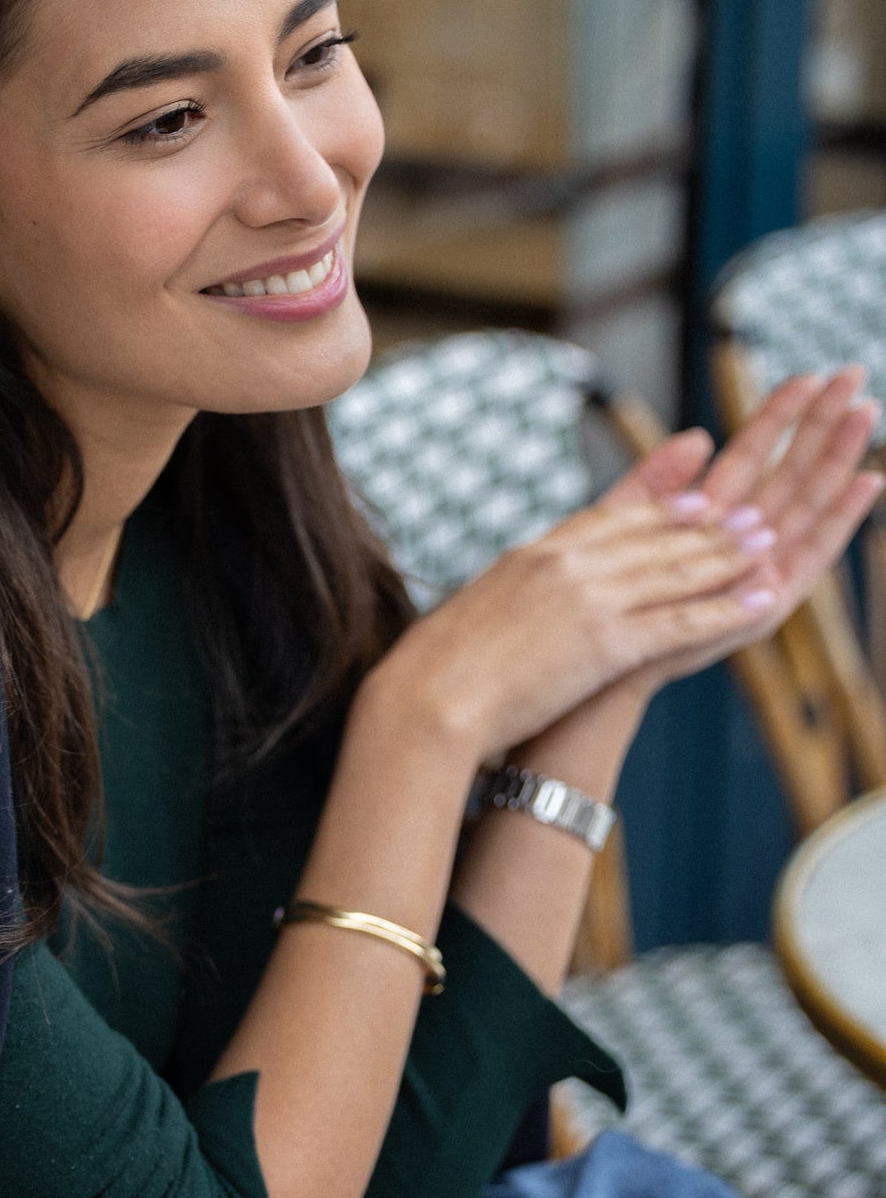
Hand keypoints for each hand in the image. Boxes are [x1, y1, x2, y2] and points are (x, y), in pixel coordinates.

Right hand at [367, 487, 778, 759]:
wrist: (429, 700)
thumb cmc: (438, 669)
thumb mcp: (478, 611)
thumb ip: (512, 594)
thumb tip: (517, 602)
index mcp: (533, 553)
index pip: (610, 519)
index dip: (662, 507)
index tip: (697, 498)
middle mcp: (566, 563)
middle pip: (653, 537)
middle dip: (709, 526)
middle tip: (753, 514)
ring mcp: (589, 599)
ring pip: (676, 570)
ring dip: (728, 556)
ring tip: (768, 543)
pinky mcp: (606, 643)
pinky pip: (679, 620)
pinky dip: (724, 609)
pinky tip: (758, 601)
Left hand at [599, 368, 882, 695]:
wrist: (599, 674)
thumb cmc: (603, 606)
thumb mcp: (621, 527)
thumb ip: (656, 481)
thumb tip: (699, 434)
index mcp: (709, 518)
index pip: (753, 453)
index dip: (779, 414)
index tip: (808, 372)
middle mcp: (741, 541)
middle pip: (791, 470)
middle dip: (823, 422)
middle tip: (854, 371)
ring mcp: (759, 570)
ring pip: (808, 501)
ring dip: (840, 456)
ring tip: (867, 410)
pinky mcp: (768, 602)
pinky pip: (815, 552)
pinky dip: (843, 516)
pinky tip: (869, 481)